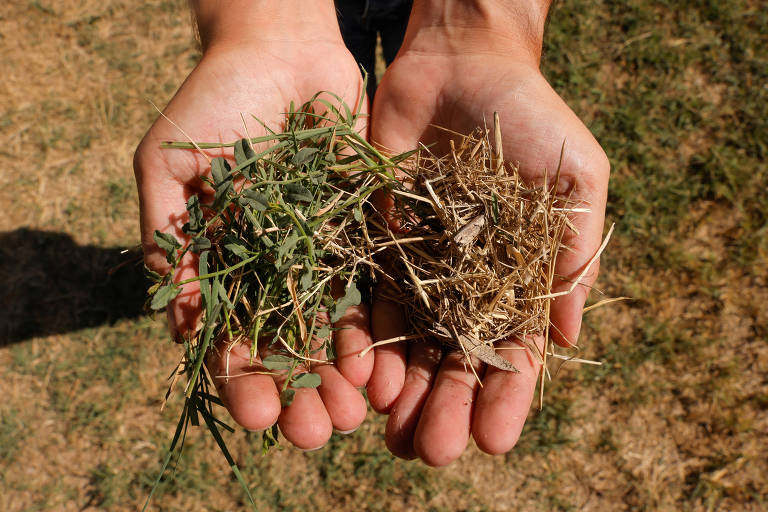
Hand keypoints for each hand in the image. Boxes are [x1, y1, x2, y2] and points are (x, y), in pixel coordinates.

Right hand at [134, 2, 372, 449]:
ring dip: (340, 375)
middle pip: (287, 345)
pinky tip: (386, 366)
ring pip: (332, 328)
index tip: (257, 415)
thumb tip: (176, 324)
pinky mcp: (362, 233)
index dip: (242, 379)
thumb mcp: (168, 164)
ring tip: (354, 414)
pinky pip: (372, 287)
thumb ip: (167, 238)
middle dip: (298, 392)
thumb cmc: (211, 100)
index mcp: (224, 265)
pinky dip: (377, 329)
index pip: (230, 336)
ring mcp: (321, 255)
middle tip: (314, 434)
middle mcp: (274, 270)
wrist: (279, 49)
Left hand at [366, 0, 609, 464]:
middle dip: (445, 406)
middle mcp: (467, 284)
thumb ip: (574, 250)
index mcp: (518, 278)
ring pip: (408, 343)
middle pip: (454, 360)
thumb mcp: (575, 176)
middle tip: (431, 451)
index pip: (514, 352)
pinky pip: (367, 297)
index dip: (507, 397)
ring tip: (389, 430)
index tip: (496, 438)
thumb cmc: (534, 115)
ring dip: (400, 388)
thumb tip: (569, 335)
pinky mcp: (377, 243)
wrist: (464, 64)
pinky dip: (363, 337)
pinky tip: (357, 374)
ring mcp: (420, 267)